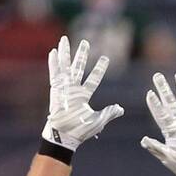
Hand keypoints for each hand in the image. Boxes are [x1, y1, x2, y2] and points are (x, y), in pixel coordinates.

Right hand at [42, 36, 122, 151]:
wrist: (65, 136)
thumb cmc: (80, 131)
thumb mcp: (98, 121)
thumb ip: (109, 113)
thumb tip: (121, 109)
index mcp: (84, 96)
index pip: (94, 79)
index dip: (100, 69)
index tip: (105, 58)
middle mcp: (74, 89)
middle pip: (79, 67)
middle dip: (82, 55)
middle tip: (86, 42)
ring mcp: (64, 88)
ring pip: (65, 66)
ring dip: (66, 53)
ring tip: (65, 39)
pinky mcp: (55, 89)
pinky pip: (54, 73)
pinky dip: (54, 63)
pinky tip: (54, 51)